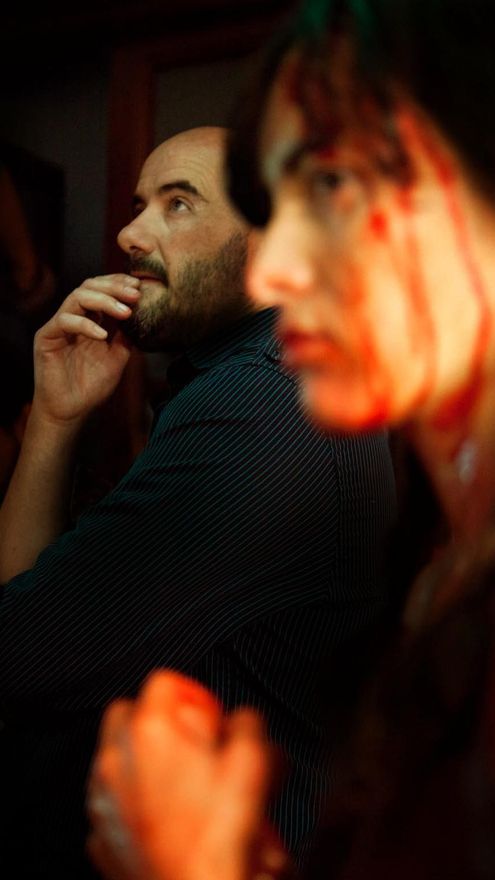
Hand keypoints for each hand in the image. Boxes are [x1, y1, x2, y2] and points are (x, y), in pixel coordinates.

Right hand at [32, 274, 140, 424]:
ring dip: (104, 301)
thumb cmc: (91, 387)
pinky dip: (85, 325)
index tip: (140, 288)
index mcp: (90, 320)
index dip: (120, 284)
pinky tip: (102, 336)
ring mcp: (59, 326)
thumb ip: (126, 337)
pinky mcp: (46, 336)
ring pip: (77, 297)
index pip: (102, 290)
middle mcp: (73, 318)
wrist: (70, 411)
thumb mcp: (117, 359)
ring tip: (125, 313)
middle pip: (89, 286)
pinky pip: (64, 321)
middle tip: (135, 294)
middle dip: (114, 287)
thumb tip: (143, 316)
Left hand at [87, 671, 289, 879]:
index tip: (210, 717)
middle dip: (160, 722)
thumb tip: (242, 721)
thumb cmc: (218, 839)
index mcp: (152, 732)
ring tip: (182, 783)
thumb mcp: (254, 762)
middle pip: (129, 712)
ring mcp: (102, 799)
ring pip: (117, 756)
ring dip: (145, 758)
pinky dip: (134, 801)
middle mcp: (117, 759)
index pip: (164, 680)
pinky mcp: (100, 834)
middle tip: (193, 745)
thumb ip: (247, 724)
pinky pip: (114, 800)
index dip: (195, 695)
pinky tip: (166, 818)